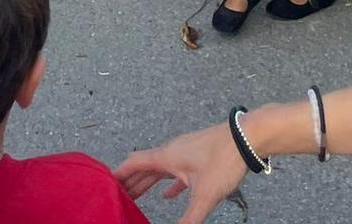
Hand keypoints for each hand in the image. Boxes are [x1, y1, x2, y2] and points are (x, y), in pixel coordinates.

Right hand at [117, 124, 247, 222]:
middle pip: (144, 168)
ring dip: (147, 184)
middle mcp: (172, 152)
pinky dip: (169, 184)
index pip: (135, 162)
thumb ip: (188, 220)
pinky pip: (176, 172)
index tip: (104, 182)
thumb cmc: (223, 160)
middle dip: (130, 184)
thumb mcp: (204, 196)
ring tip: (135, 199)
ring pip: (160, 169)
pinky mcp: (198, 157)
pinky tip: (169, 197)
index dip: (119, 173)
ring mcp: (185, 153)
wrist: (248, 137)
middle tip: (115, 198)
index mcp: (167, 156)